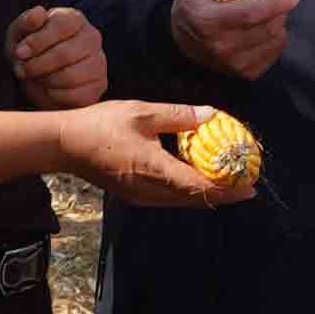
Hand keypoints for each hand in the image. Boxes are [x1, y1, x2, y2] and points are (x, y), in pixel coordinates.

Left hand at [10, 4, 105, 108]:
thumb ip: (26, 22)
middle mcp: (92, 37)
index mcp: (74, 19)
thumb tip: (38, 13)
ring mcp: (99, 62)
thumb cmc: (30, 51)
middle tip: (22, 70)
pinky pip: (76, 95)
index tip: (19, 52)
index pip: (61, 26)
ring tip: (36, 78)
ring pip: (71, 77)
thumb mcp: (20, 34)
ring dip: (45, 81)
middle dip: (37, 65)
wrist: (39, 76)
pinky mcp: (99, 85)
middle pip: (65, 54)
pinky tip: (49, 89)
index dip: (37, 41)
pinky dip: (55, 95)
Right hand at [68, 100, 254, 207]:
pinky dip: (188, 191)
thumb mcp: (142, 112)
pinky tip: (197, 178)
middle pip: (195, 199)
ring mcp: (141, 196)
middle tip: (246, 184)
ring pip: (182, 200)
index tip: (250, 187)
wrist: (64, 145)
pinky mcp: (134, 195)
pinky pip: (169, 197)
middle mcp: (150, 190)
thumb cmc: (101, 125)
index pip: (198, 187)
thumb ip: (178, 115)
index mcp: (154, 169)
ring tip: (228, 181)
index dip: (227, 189)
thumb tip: (210, 115)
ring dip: (206, 194)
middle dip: (222, 194)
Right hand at [170, 0, 295, 80]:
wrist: (183, 42)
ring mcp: (234, 64)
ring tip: (270, 14)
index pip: (249, 14)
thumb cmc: (193, 7)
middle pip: (266, 28)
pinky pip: (274, 53)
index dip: (274, 5)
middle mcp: (221, 47)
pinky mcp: (246, 73)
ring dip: (279, 23)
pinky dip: (276, 39)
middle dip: (280, 11)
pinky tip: (266, 30)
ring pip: (273, 40)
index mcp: (208, 22)